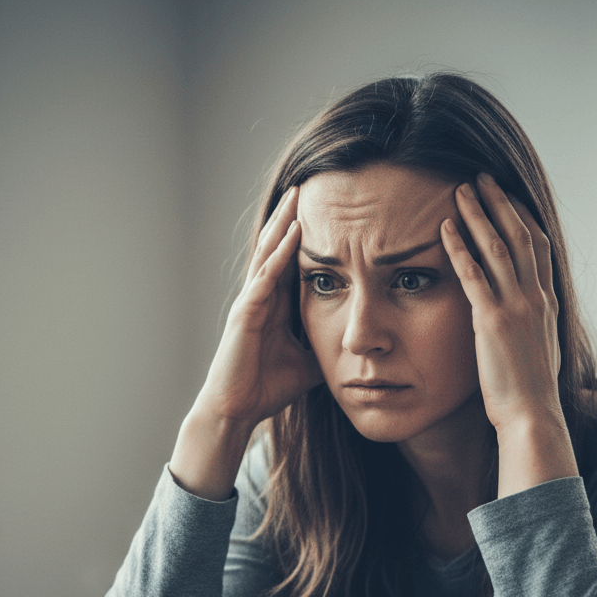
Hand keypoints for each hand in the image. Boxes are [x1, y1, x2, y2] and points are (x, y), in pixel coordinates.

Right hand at [193, 186, 322, 428]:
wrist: (237, 411)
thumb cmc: (266, 389)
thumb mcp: (309, 364)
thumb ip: (327, 348)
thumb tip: (359, 349)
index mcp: (274, 307)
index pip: (291, 262)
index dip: (304, 237)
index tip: (325, 212)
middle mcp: (260, 297)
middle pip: (276, 247)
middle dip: (291, 217)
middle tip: (307, 185)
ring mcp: (250, 302)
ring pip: (268, 253)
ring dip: (283, 223)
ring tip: (297, 195)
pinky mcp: (245, 313)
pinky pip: (265, 276)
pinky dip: (279, 254)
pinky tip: (292, 233)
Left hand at [440, 173, 561, 438]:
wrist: (532, 415)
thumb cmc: (529, 393)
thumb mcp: (536, 351)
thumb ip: (528, 326)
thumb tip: (520, 319)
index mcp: (547, 303)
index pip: (539, 248)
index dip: (522, 218)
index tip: (507, 197)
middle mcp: (536, 298)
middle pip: (521, 236)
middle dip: (501, 203)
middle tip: (483, 178)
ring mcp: (517, 307)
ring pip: (500, 247)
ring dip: (480, 215)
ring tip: (462, 189)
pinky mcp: (493, 321)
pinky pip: (474, 275)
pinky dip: (460, 248)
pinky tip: (445, 228)